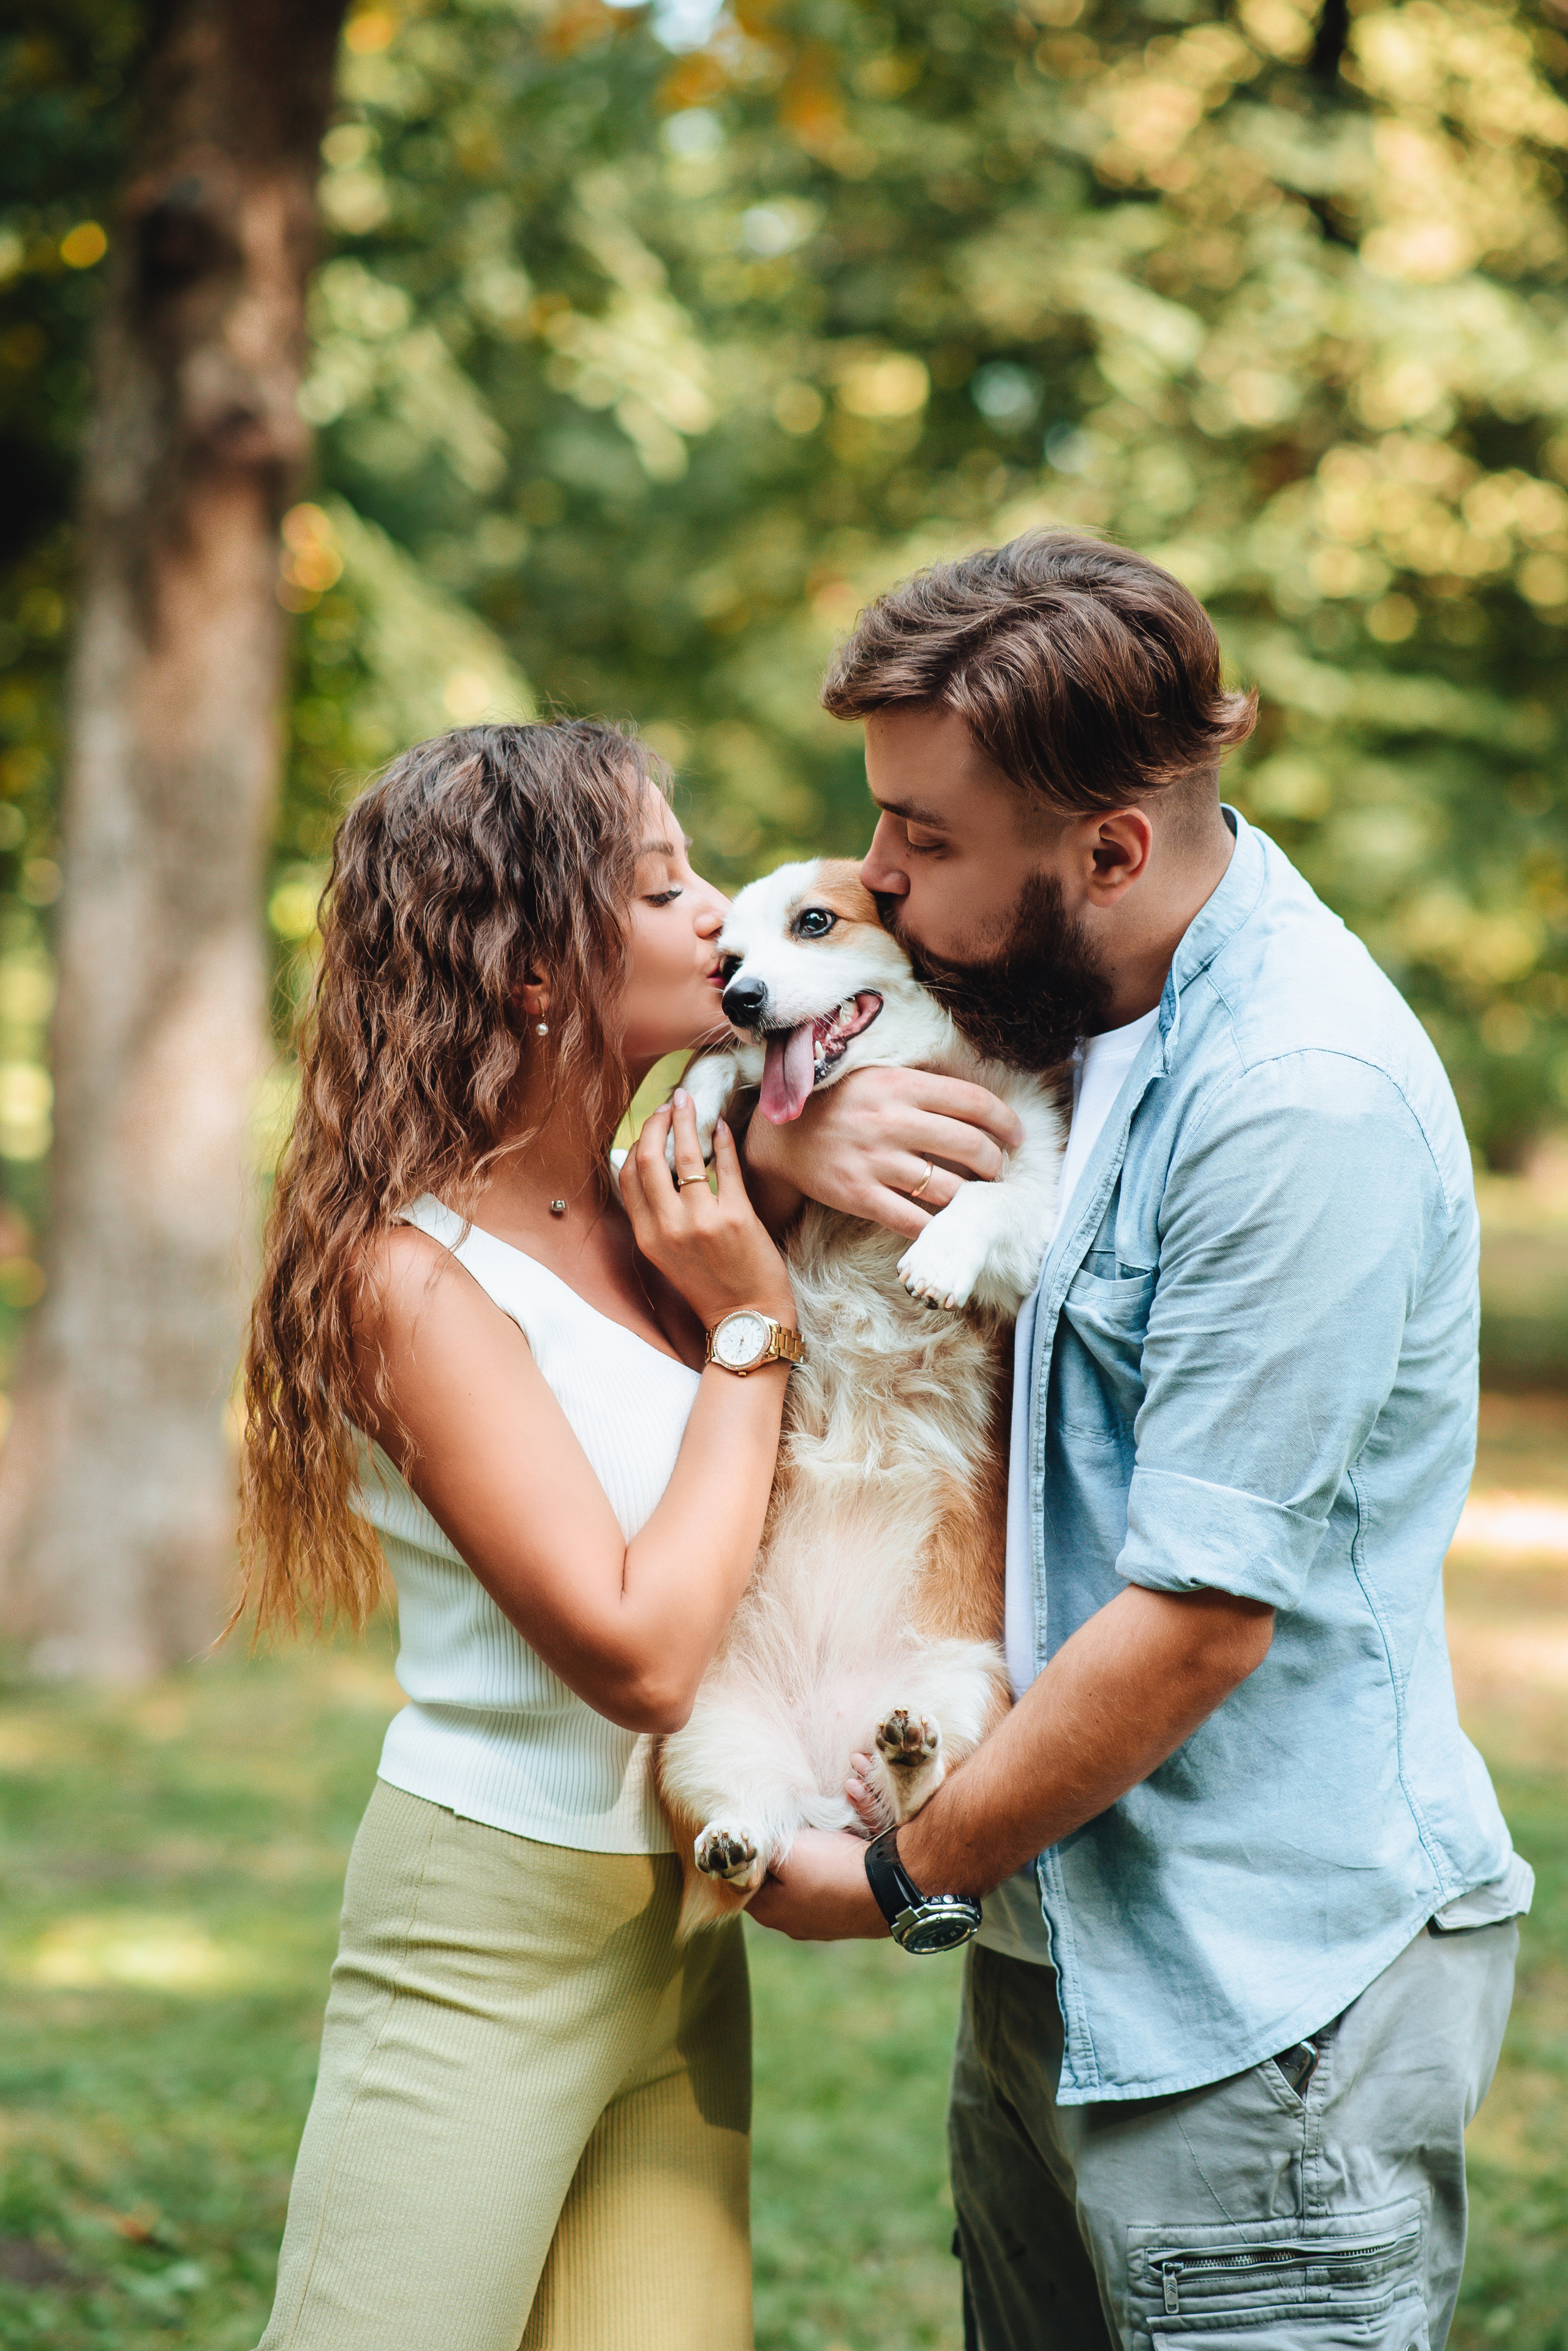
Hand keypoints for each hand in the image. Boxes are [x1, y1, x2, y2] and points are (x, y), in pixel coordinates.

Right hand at [620, 1088, 794, 1331]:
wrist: (748, 1320)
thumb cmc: (711, 1286)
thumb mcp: (668, 1256)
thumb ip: (656, 1217)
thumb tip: (644, 1170)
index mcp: (648, 1237)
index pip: (628, 1176)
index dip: (637, 1143)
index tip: (652, 1125)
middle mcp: (669, 1227)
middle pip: (649, 1158)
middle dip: (658, 1122)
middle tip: (671, 1104)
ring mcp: (702, 1221)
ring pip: (686, 1155)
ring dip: (687, 1120)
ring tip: (691, 1101)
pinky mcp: (737, 1217)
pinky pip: (726, 1166)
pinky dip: (723, 1140)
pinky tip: (723, 1127)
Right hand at [743, 1065, 1024, 1241]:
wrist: (779, 1137)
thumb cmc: (839, 1104)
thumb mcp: (878, 1077)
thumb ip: (923, 1085)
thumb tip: (980, 1103)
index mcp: (898, 1084)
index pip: (971, 1101)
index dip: (1004, 1121)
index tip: (1017, 1135)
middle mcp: (889, 1121)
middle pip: (969, 1146)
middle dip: (995, 1163)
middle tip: (997, 1170)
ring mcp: (874, 1161)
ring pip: (947, 1188)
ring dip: (972, 1198)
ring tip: (975, 1197)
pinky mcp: (858, 1195)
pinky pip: (912, 1221)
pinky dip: (935, 1227)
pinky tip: (944, 1225)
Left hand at [747, 1825, 885, 1940]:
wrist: (886, 1886)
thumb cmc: (831, 1868)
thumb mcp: (787, 1848)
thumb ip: (761, 1849)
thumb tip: (748, 1846)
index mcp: (768, 1911)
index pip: (742, 1880)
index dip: (747, 1855)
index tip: (756, 1833)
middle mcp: (789, 1924)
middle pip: (770, 1883)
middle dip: (776, 1857)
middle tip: (785, 1832)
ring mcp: (816, 1924)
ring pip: (797, 1885)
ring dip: (801, 1863)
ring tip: (813, 1842)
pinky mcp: (840, 1918)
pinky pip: (822, 1889)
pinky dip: (823, 1872)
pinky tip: (833, 1856)